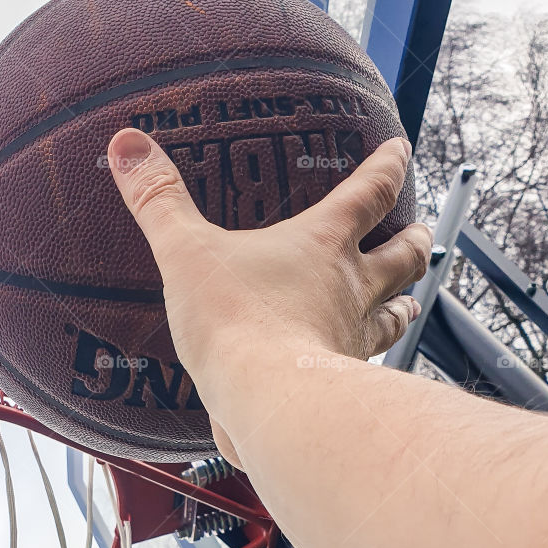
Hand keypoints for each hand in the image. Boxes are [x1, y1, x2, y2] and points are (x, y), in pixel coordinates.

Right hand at [107, 129, 431, 459]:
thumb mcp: (185, 251)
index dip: (390, 166)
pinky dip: (371, 365)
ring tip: (407, 301)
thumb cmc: (236, 324)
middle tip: (418, 233)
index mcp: (323, 244)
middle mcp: (352, 287)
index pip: (372, 191)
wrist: (267, 401)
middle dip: (414, 240)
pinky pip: (367, 369)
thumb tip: (129, 146)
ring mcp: (354, 338)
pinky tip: (358, 372)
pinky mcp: (344, 384)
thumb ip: (158, 200)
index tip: (400, 151)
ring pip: (398, 315)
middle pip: (404, 256)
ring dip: (406, 303)